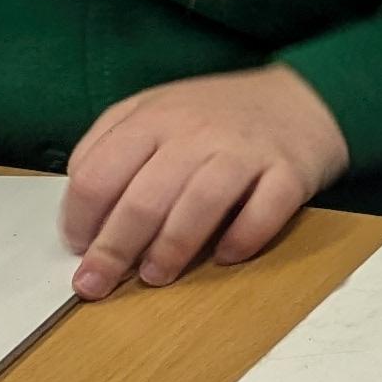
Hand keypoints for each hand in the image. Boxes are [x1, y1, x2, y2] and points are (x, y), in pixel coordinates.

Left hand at [60, 65, 347, 298]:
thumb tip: (83, 204)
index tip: (79, 248)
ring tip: (156, 276)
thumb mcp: (154, 111)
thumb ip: (112, 145)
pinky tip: (225, 256)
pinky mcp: (289, 171)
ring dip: (171, 250)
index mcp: (153, 118)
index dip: (80, 219)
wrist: (303, 97)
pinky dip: (242, 239)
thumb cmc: (219, 114)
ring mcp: (245, 151)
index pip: (98, 174)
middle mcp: (196, 132)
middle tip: (97, 283)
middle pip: (142, 199)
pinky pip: (264, 211)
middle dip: (113, 250)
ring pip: (199, 206)